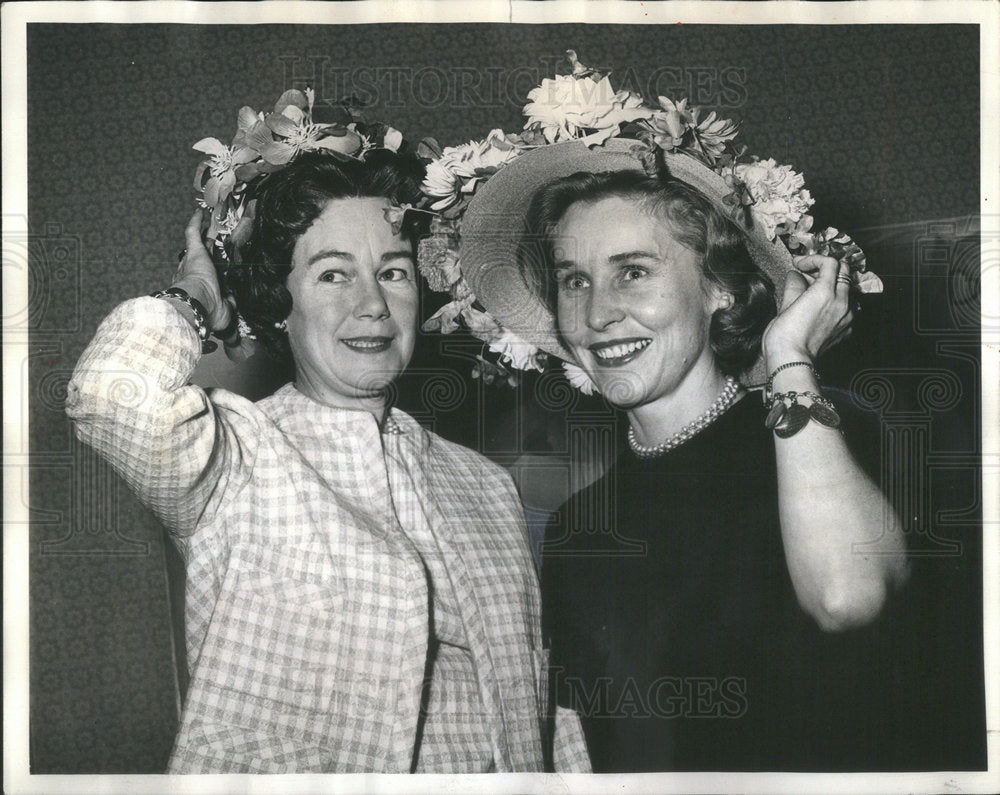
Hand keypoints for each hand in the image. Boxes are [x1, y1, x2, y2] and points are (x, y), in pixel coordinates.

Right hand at [173, 209, 233, 332]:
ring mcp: (192, 261)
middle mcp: (191, 273)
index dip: (212, 271)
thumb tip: (232, 301)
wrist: (198, 304)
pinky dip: (196, 222)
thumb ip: (229, 303)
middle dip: (208, 249)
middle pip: (202, 257)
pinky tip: (200, 212)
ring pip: (199, 243)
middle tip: (214, 239)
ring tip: (212, 222)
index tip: (219, 267)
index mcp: (198, 288)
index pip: (206, 276)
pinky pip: (192, 232)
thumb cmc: (209, 311)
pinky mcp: (194, 251)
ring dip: (206, 232)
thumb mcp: (225, 310)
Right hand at [762, 255, 852, 364]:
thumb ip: (794, 285)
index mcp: (825, 292)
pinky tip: (821, 308)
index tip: (800, 264)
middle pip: (844, 271)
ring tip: (815, 291)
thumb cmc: (784, 336)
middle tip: (808, 273)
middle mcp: (841, 301)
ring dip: (833, 285)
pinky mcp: (846, 329)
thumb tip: (795, 276)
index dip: (812, 259)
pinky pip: (848, 307)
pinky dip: (836, 302)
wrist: (792, 362)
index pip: (829, 262)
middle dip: (826, 268)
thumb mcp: (785, 304)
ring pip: (847, 289)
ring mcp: (847, 316)